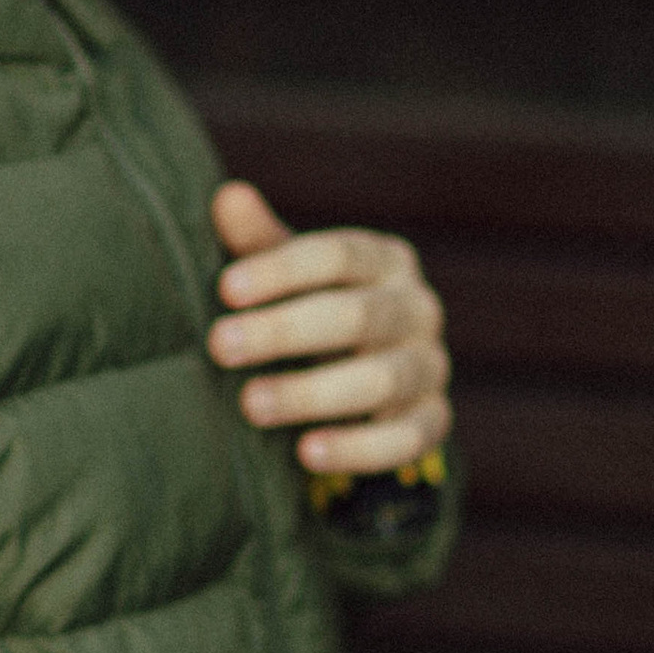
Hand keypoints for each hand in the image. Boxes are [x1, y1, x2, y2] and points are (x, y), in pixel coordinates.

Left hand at [207, 180, 451, 476]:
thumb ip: (260, 242)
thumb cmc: (313, 309)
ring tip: (250, 405)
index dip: (283, 270)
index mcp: (385, 260)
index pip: (339, 255)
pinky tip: (306, 454)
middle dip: (284, 331)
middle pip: (358, 316)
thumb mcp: (288, 275)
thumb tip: (227, 198)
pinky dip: (357, 449)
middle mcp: (418, 308)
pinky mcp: (433, 421)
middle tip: (220, 346)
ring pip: (381, 379)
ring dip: (312, 393)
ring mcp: (431, 366)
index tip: (226, 290)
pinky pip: (404, 439)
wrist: (367, 375)